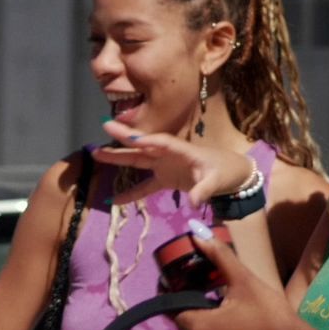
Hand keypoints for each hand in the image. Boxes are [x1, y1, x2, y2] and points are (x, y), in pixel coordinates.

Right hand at [93, 121, 255, 206]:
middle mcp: (169, 154)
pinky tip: (114, 199)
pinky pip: (144, 186)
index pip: (162, 142)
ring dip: (118, 158)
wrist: (231, 175)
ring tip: (96, 153)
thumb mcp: (217, 180)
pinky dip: (131, 193)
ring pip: (138, 160)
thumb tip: (193, 203)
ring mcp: (164, 165)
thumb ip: (204, 190)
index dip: (147, 140)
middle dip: (124, 137)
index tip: (131, 138)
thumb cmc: (225, 171)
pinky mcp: (164, 179)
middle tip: (105, 126)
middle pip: (143, 144)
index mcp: (182, 149)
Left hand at [174, 233, 298, 329]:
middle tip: (209, 298)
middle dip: (193, 311)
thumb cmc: (268, 312)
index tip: (184, 285)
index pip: (173, 308)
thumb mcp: (243, 279)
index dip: (176, 295)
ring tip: (222, 316)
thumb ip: (218, 255)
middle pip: (184, 326)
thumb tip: (196, 230)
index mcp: (196, 326)